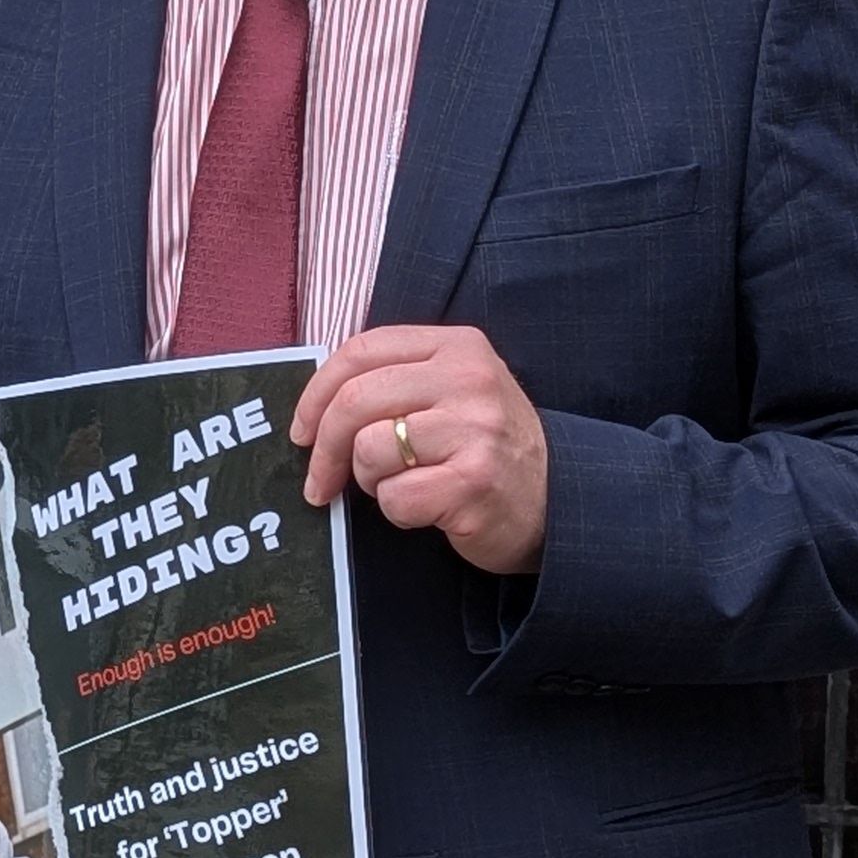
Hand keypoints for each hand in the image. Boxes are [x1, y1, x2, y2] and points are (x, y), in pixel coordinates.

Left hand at [293, 324, 550, 575]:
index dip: (316, 392)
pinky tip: (426, 508)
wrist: (557, 500)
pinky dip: (397, 510)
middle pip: (355, 400)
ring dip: (369, 480)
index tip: (301, 429)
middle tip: (319, 481)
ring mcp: (476, 430)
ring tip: (398, 486)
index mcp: (458, 346)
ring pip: (370, 450)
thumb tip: (313, 406)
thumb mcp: (452, 392)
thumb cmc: (485, 448)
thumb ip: (394, 381)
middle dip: (322, 448)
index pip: (361, 350)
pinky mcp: (474, 482)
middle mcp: (469, 380)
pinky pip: (395, 497)